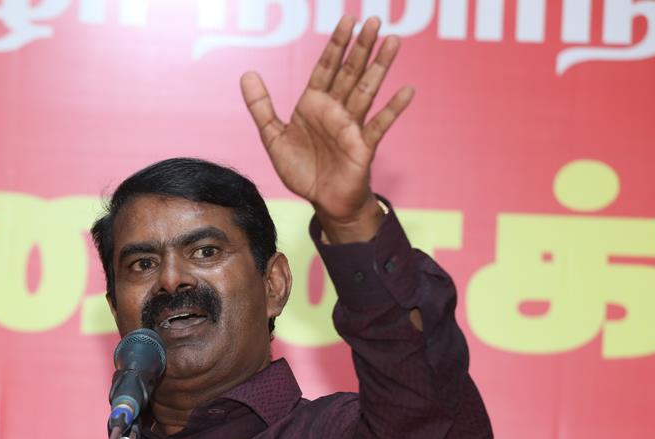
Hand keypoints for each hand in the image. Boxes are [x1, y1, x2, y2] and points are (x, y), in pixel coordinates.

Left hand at [241, 16, 413, 241]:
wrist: (322, 202)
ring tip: (393, 41)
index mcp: (314, 104)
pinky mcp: (363, 146)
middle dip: (361, 47)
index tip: (346, 20)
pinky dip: (393, 108)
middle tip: (373, 19)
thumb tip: (247, 73)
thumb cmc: (302, 170)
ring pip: (367, 90)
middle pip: (350, 72)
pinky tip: (407, 91)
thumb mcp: (273, 137)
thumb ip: (261, 106)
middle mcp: (336, 110)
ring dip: (380, 67)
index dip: (336, 45)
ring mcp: (352, 126)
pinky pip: (380, 124)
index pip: (326, 67)